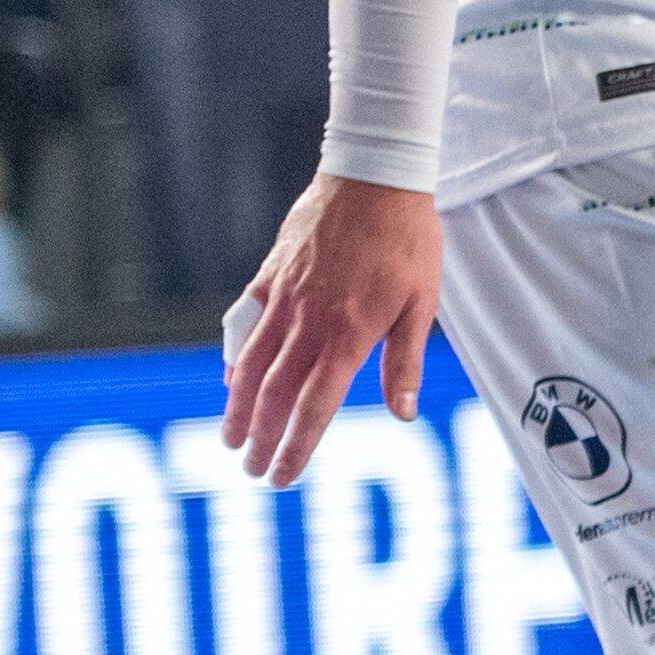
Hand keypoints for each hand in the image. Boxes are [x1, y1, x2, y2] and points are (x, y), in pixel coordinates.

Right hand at [221, 171, 442, 486]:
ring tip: (232, 436)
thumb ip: (405, 362)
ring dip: (237, 405)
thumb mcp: (423, 304)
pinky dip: (234, 355)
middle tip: (251, 469)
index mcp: (349, 335)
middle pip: (274, 394)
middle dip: (260, 437)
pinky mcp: (271, 274)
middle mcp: (308, 322)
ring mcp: (284, 297)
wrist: (375, 178)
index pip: (315, 407)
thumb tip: (402, 413)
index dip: (296, 446)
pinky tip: (231, 376)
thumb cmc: (409, 242)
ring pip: (249, 363)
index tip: (282, 477)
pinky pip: (245, 323)